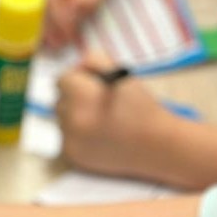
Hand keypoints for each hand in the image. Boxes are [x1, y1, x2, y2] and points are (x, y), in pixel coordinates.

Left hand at [57, 55, 175, 180]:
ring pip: (62, 120)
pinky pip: (67, 139)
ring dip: (75, 117)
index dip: (79, 79)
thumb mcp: (122, 74)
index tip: (92, 84)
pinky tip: (98, 135)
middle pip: (60, 100)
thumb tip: (79, 65)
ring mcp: (71, 140)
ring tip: (100, 120)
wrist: (156, 146)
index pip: (63, 79)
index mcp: (81, 95)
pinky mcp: (73, 156)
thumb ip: (96, 60)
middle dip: (75, 98)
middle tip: (97, 103)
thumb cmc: (142, 109)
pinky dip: (78, 136)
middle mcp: (71, 119)